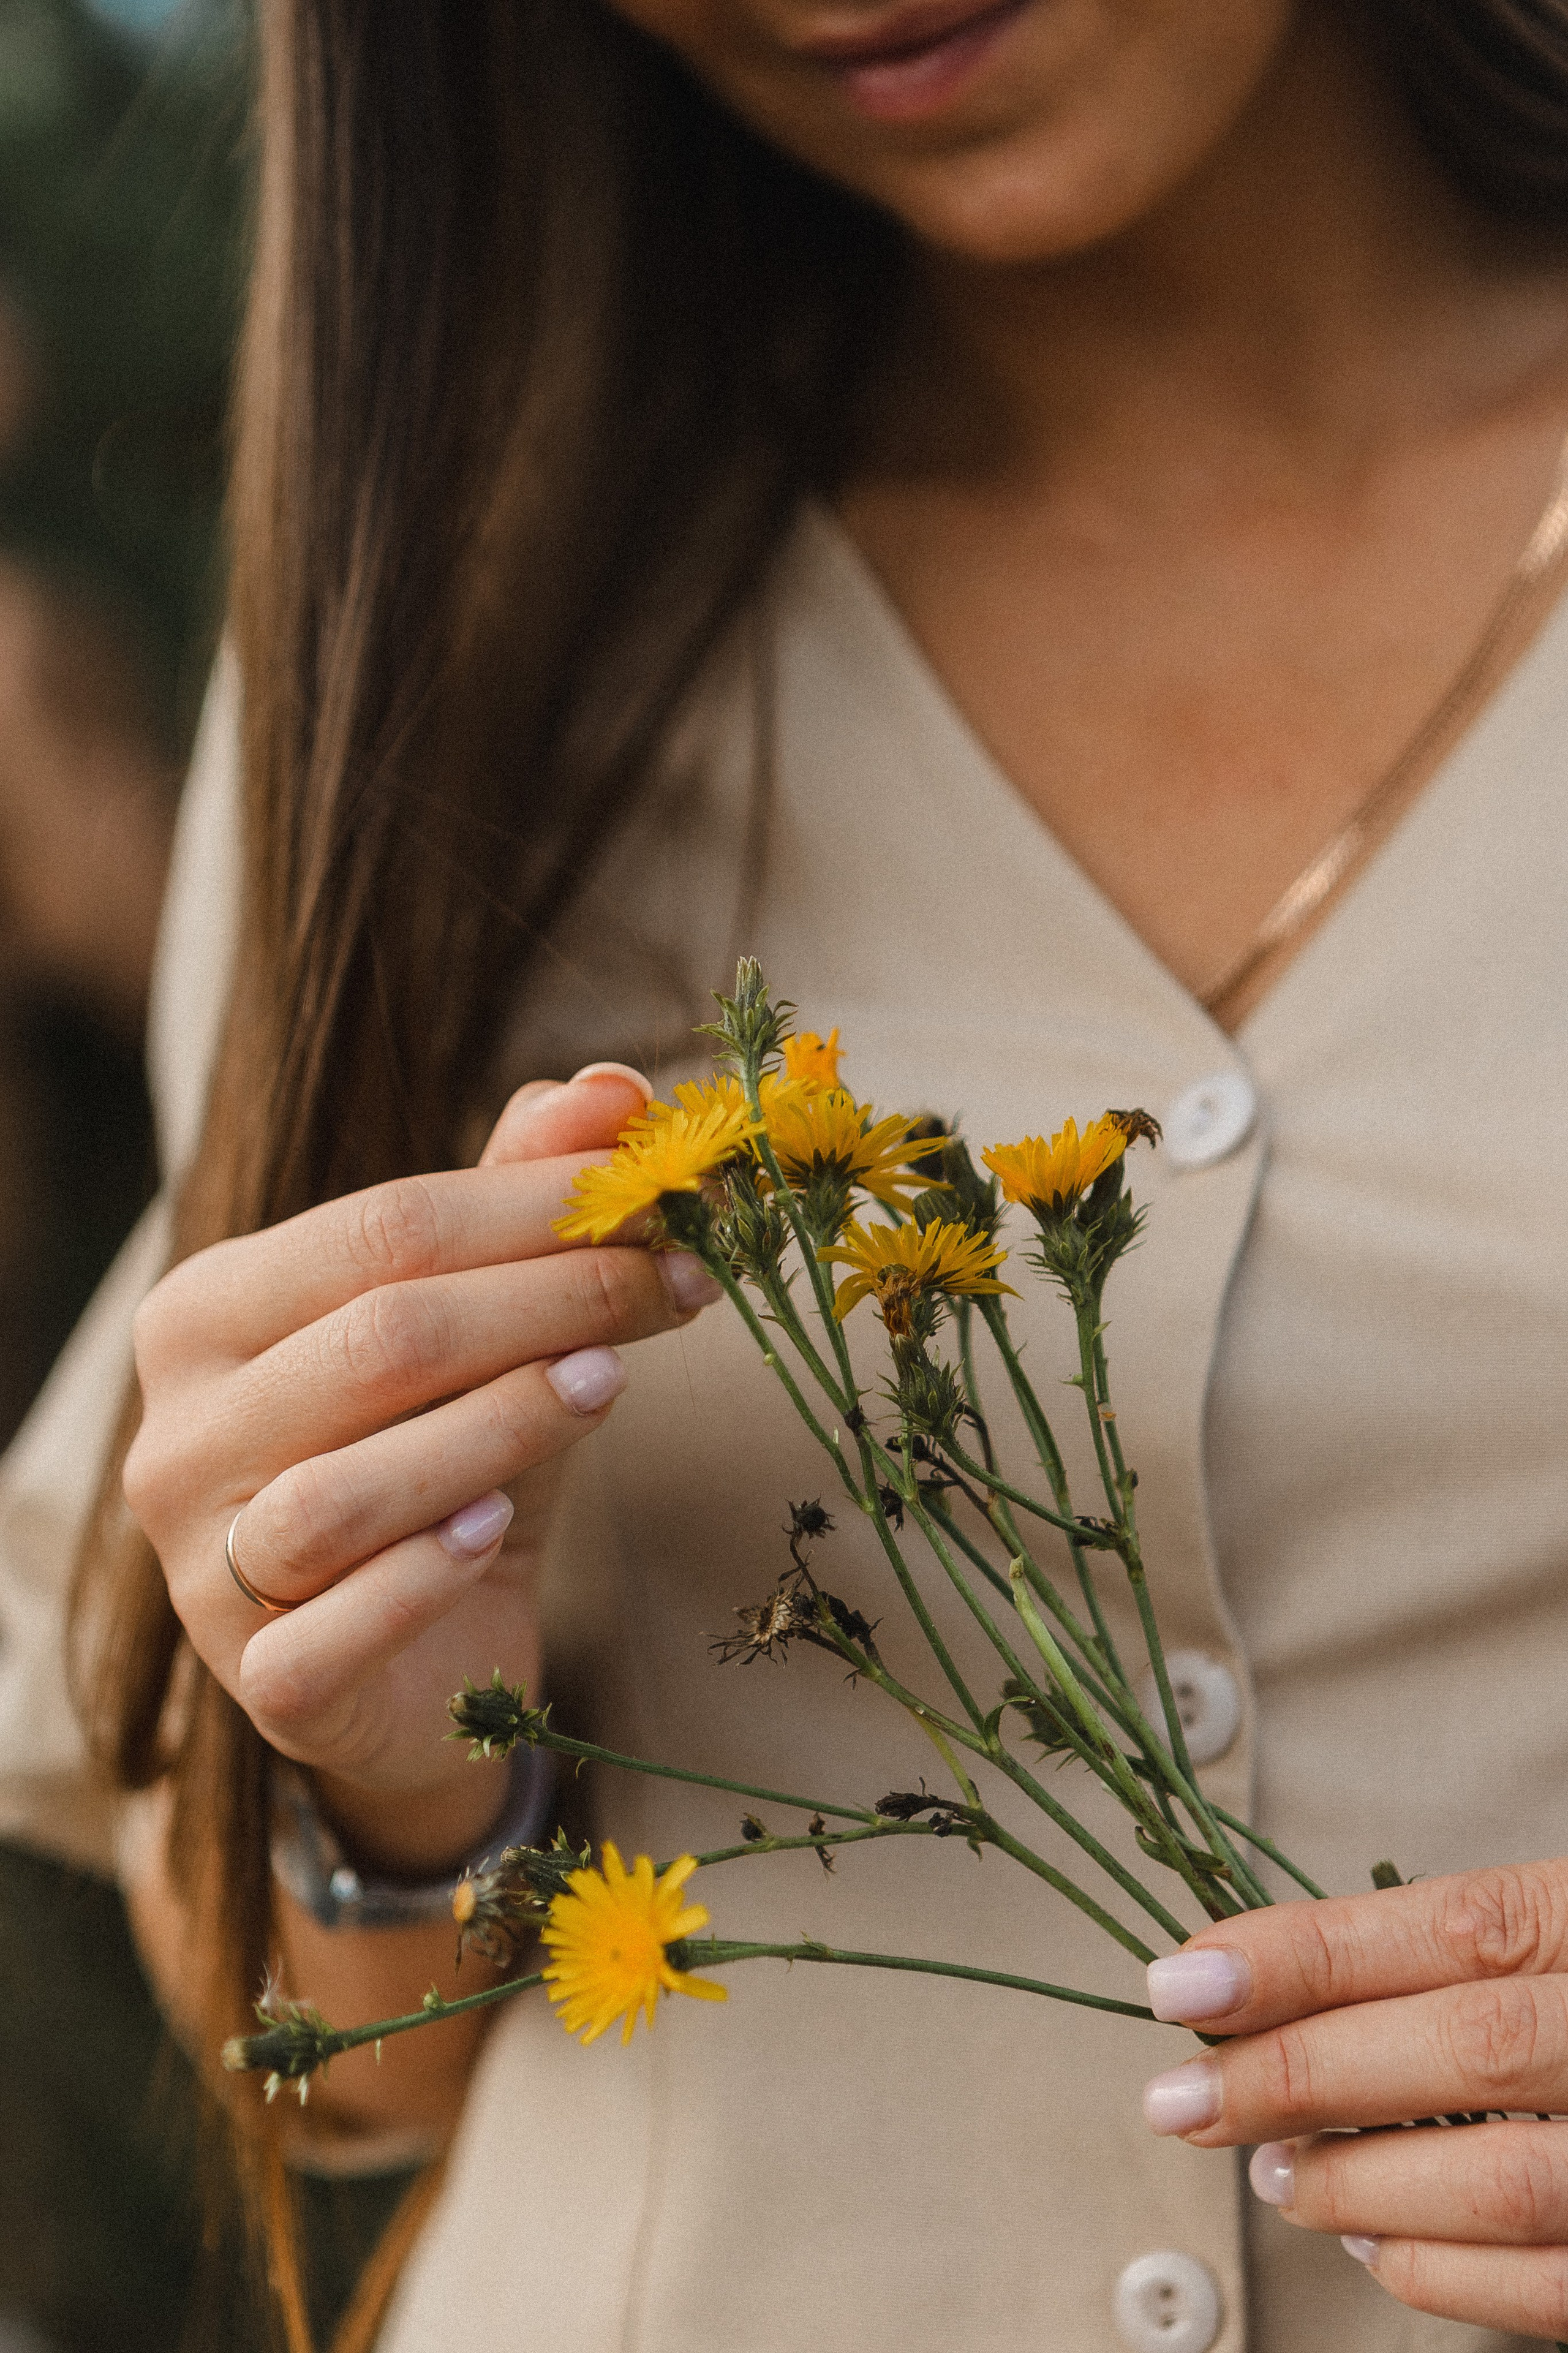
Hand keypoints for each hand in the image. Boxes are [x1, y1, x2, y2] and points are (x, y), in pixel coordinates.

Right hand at [125, 1064, 716, 1871]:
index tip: (672, 1200)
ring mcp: (199, 1569)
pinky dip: (422, 1578)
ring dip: (497, 1427)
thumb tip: (614, 1086)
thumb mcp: (484, 1328)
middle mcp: (176, 1435)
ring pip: (344, 1489)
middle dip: (553, 1300)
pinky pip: (329, 1631)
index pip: (383, 1228)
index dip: (541, 1208)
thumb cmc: (443, 1461)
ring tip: (606, 1385)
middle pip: (380, 1340)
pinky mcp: (257, 1685)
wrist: (417, 1663)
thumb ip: (523, 1204)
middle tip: (683, 1284)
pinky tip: (498, 1535)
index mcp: (206, 1314)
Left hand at [1140, 1864, 1567, 2339]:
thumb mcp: (1551, 1937)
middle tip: (1183, 2098)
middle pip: (1467, 2046)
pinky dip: (1438, 2271)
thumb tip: (1255, 1988)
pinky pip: (1550, 2286)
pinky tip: (1372, 2243)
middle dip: (1301, 2076)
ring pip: (1505, 2178)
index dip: (1308, 1953)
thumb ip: (1442, 1959)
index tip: (1184, 1981)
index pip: (1450, 1926)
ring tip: (1276, 2171)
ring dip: (1359, 2183)